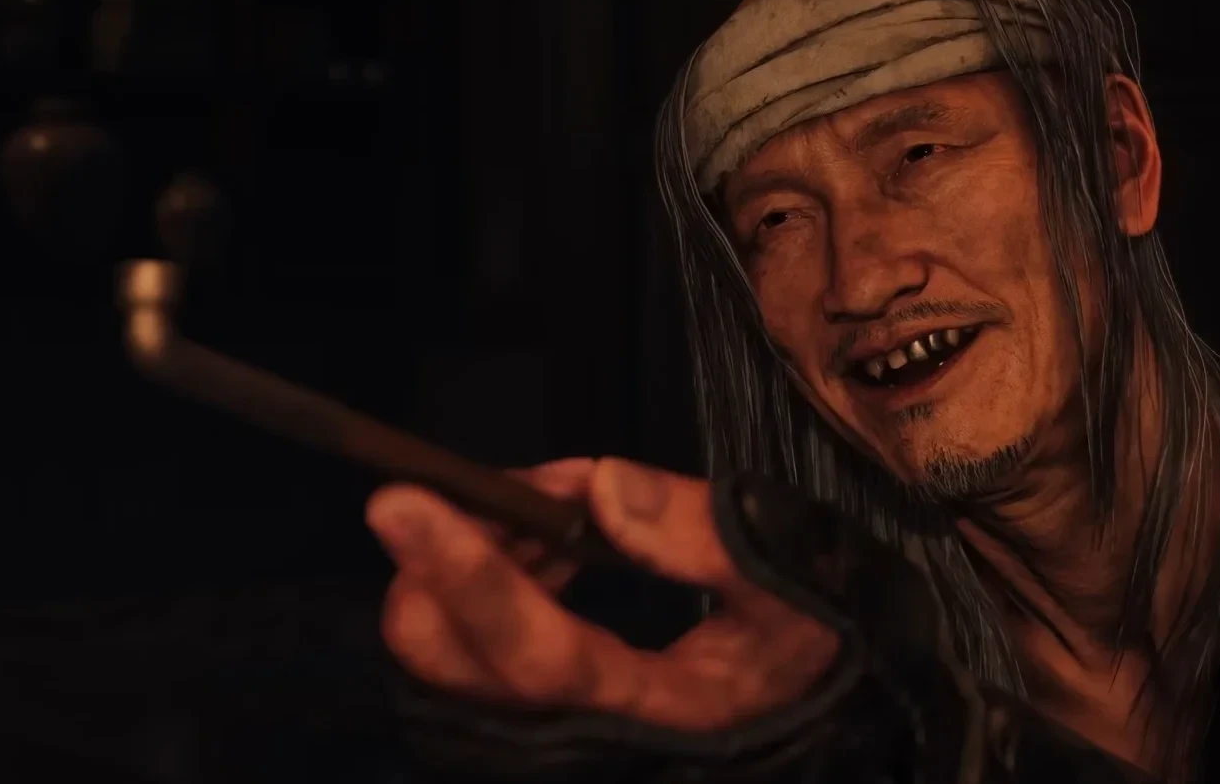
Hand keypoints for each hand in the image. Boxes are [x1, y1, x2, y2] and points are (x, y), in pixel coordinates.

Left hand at [366, 457, 841, 730]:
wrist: (818, 697)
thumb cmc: (810, 641)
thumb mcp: (789, 583)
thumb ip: (703, 536)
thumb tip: (600, 486)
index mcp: (649, 712)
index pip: (537, 653)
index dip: (469, 574)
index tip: (401, 502)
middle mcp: (579, 733)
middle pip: (448, 663)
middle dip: (443, 562)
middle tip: (512, 493)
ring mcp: (547, 719)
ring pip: (444, 646)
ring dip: (475, 553)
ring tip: (562, 501)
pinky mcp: (537, 698)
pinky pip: (470, 637)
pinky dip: (493, 570)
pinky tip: (557, 536)